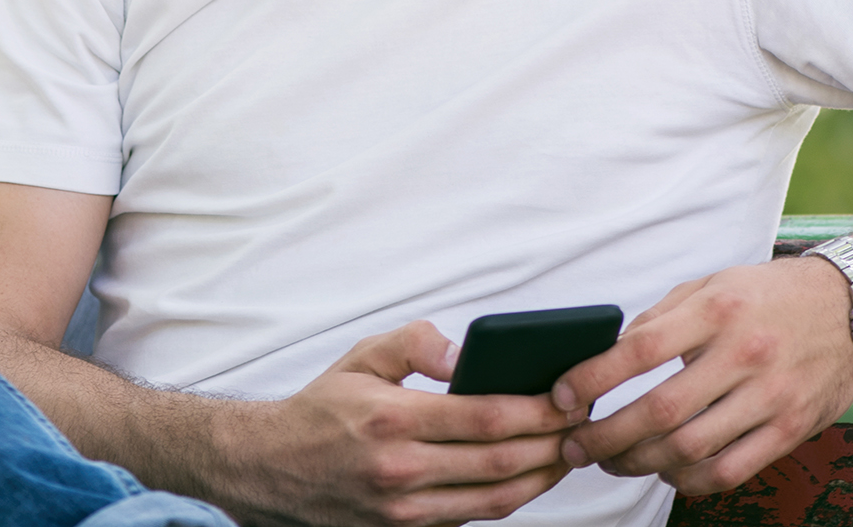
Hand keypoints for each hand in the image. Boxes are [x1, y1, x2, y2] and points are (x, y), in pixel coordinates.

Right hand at [229, 321, 574, 526]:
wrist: (270, 468)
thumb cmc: (323, 407)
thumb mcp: (363, 356)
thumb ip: (416, 343)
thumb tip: (464, 352)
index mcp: (393, 419)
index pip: (486, 416)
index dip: (537, 410)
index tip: (568, 398)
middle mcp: (400, 470)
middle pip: (500, 462)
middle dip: (552, 444)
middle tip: (582, 425)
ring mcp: (402, 509)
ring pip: (493, 500)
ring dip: (540, 478)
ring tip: (566, 452)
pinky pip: (470, 517)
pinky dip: (507, 499)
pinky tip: (527, 476)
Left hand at [550, 256, 852, 496]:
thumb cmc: (773, 295)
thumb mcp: (714, 285)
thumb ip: (663, 318)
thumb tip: (609, 355)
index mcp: (718, 310)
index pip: (640, 350)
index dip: (593, 378)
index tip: (563, 395)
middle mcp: (744, 354)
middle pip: (660, 411)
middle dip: (607, 436)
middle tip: (576, 445)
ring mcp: (770, 397)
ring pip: (690, 449)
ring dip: (640, 463)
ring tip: (614, 460)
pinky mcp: (791, 430)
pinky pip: (729, 471)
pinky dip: (688, 481)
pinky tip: (666, 471)